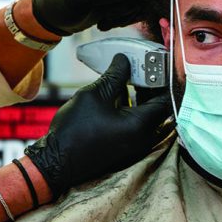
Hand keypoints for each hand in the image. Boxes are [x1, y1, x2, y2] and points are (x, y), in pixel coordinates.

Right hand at [25, 54, 171, 198]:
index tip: (155, 63)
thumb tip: (124, 60)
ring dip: (139, 96)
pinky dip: (130, 108)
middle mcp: (143, 138)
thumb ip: (114, 76)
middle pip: (157, 107)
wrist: (56, 161)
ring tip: (128, 77)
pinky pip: (135, 124)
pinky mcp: (124, 147)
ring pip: (146, 116)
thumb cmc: (74, 130)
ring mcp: (134, 145)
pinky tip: (117, 94)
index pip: (165, 98)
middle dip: (150, 86)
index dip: (163, 78)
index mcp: (140, 125)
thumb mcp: (94, 95)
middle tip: (141, 67)